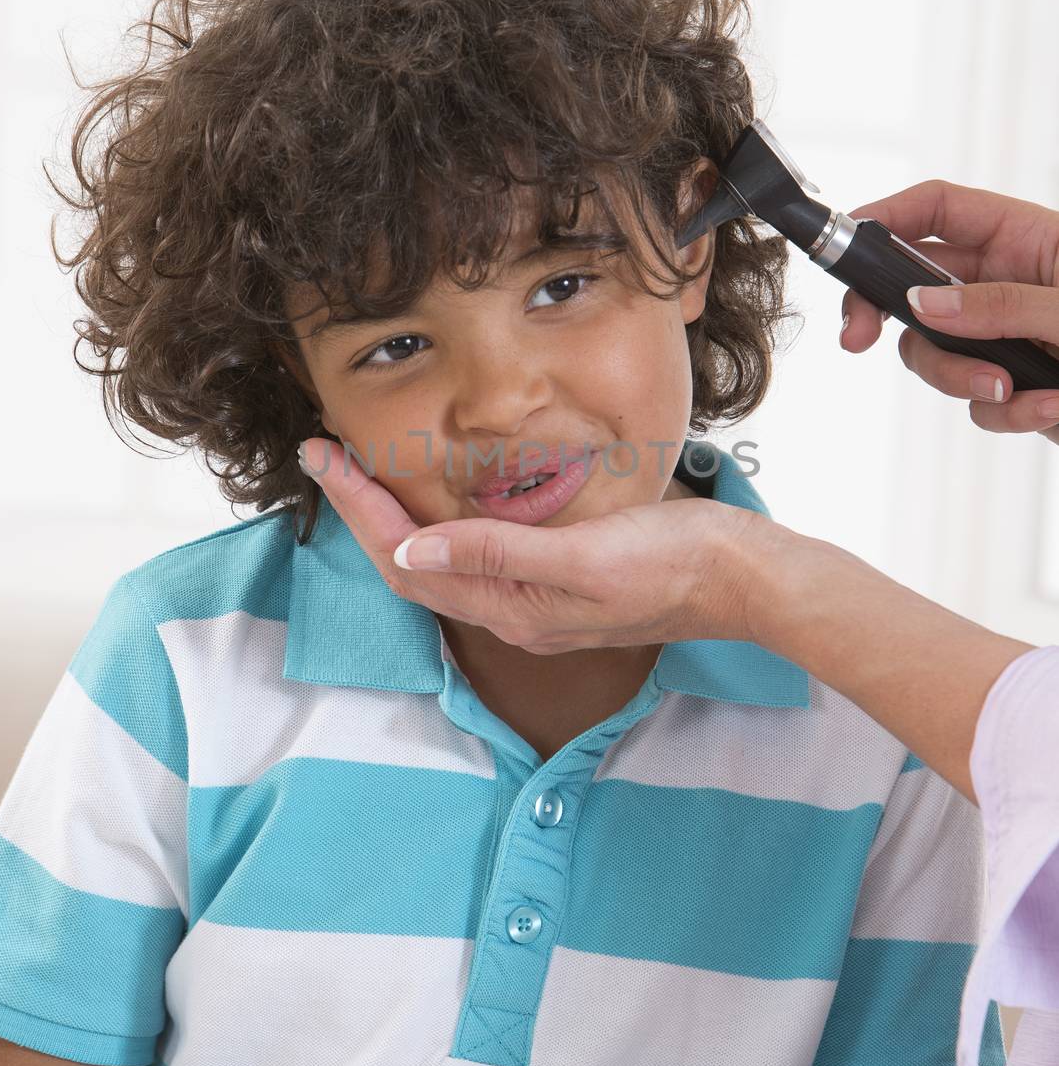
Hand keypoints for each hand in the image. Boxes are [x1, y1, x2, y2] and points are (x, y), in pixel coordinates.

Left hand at [298, 439, 766, 653]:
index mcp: (511, 610)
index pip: (405, 564)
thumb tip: (406, 553)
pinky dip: (438, 523)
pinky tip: (435, 497)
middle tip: (323, 453)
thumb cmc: (673, 564)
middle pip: (410, 566)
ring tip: (358, 471)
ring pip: (438, 562)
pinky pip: (473, 554)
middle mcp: (512, 612)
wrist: (742, 579)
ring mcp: (534, 599)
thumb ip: (495, 553)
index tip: (324, 458)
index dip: (359, 510)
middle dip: (360, 510)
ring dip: (392, 517)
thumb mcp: (581, 556)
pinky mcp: (557, 578)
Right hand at [839, 179, 1058, 443]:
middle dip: (888, 318)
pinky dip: (1012, 414)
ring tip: (1020, 393)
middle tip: (861, 341)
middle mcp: (1009, 282)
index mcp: (1025, 236)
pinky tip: (1055, 409)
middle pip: (916, 288)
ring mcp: (1011, 336)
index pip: (936, 210)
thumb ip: (1001, 304)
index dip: (885, 216)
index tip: (842, 245)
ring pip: (939, 354)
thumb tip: (925, 303)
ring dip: (964, 380)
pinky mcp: (1024, 386)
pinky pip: (983, 402)